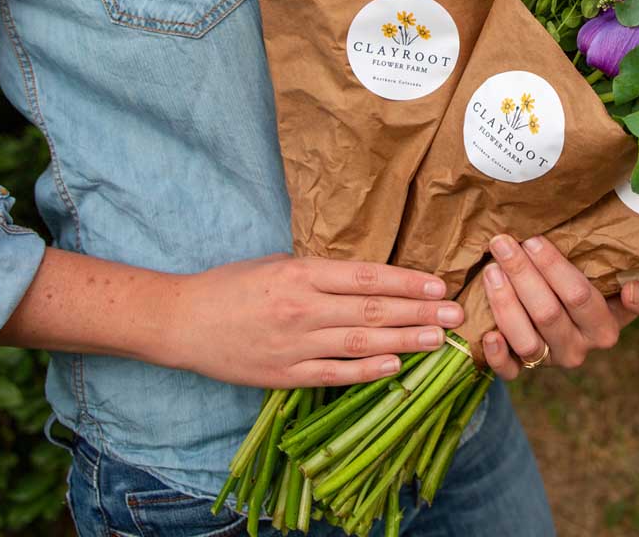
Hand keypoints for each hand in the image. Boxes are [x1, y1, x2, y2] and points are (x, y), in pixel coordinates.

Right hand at [164, 254, 462, 387]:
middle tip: (455, 313)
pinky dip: (366, 371)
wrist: (183, 320)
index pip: (366, 277)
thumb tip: (368, 278)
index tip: (438, 285)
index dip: (406, 281)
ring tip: (438, 340)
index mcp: (302, 274)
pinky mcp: (285, 374)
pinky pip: (334, 373)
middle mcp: (303, 308)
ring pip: (360, 341)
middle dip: (418, 311)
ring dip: (404, 340)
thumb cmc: (232, 285)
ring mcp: (295, 343)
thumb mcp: (278, 264)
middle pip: (372, 309)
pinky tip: (395, 366)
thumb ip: (320, 272)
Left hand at [479, 234, 638, 379]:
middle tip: (502, 244)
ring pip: (526, 340)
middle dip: (522, 274)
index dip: (553, 268)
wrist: (568, 316)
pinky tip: (487, 332)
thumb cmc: (593, 290)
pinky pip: (509, 371)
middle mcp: (578, 349)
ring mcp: (550, 362)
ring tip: (491, 270)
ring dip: (504, 303)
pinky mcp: (524, 371)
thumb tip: (632, 291)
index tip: (533, 240)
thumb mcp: (620, 288)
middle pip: (547, 313)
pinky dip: (497, 354)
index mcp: (604, 328)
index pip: (579, 296)